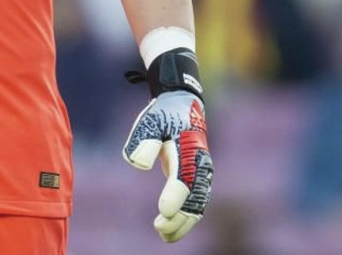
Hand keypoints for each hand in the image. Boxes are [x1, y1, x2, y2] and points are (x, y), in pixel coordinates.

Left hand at [123, 89, 212, 242]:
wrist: (183, 106)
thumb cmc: (163, 115)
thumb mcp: (150, 122)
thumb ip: (143, 142)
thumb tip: (139, 165)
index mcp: (189, 151)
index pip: (184, 179)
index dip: (174, 197)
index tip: (162, 211)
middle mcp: (200, 166)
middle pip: (194, 198)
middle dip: (179, 217)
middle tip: (159, 229)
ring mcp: (202, 174)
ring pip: (197, 205)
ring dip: (183, 222)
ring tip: (164, 236)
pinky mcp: (198, 179)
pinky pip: (196, 203)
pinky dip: (187, 218)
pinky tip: (171, 230)